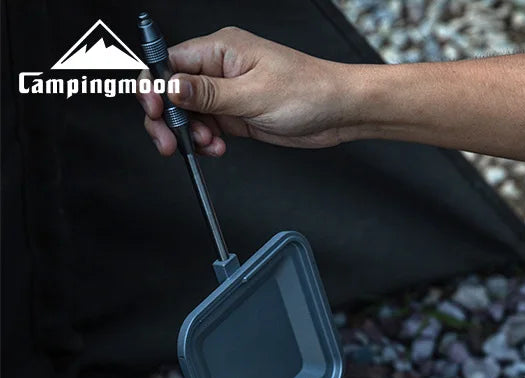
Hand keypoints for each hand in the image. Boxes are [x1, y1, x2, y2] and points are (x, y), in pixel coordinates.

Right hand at [137, 26, 359, 156]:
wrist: (338, 111)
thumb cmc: (308, 91)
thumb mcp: (254, 94)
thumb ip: (209, 94)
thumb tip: (171, 87)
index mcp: (220, 50)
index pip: (168, 63)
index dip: (154, 88)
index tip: (155, 112)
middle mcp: (220, 69)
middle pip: (172, 92)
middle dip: (167, 119)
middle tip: (171, 143)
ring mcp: (228, 93)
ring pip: (189, 115)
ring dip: (191, 135)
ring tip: (211, 145)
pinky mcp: (237, 115)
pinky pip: (209, 128)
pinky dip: (207, 142)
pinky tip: (218, 149)